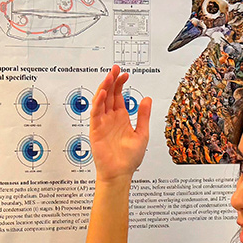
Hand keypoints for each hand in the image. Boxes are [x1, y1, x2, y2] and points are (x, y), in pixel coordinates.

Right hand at [90, 65, 151, 184]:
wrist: (120, 173)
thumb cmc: (129, 159)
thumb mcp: (142, 133)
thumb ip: (143, 116)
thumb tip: (147, 99)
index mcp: (121, 118)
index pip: (118, 96)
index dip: (120, 84)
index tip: (125, 74)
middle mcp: (111, 119)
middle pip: (109, 94)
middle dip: (111, 80)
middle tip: (115, 69)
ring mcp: (102, 123)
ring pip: (101, 100)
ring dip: (104, 87)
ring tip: (109, 76)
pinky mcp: (96, 130)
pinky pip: (95, 113)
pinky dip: (98, 102)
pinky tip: (103, 93)